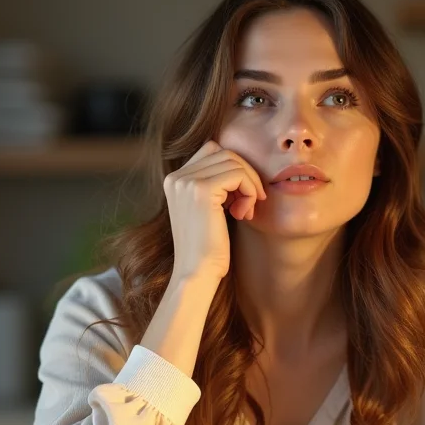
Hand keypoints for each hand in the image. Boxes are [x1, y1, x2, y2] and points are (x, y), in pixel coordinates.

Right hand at [163, 140, 266, 282]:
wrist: (197, 273)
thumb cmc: (208, 247)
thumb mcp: (208, 209)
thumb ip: (215, 185)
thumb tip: (240, 164)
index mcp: (174, 180)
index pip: (212, 151)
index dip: (234, 169)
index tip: (242, 195)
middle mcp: (176, 177)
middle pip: (224, 153)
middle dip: (245, 176)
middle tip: (250, 204)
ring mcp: (187, 182)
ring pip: (233, 162)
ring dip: (249, 185)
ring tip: (246, 211)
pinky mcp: (202, 190)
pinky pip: (238, 174)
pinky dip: (250, 190)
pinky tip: (244, 213)